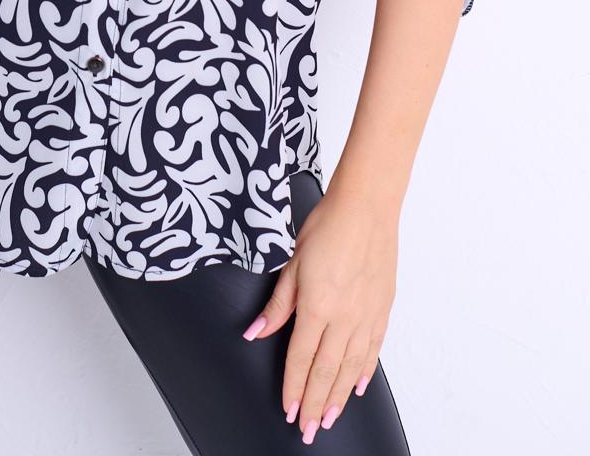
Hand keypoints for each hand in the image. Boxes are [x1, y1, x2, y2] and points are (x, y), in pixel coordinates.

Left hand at [240, 186, 398, 442]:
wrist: (367, 207)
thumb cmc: (327, 226)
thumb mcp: (292, 261)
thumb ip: (277, 304)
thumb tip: (255, 332)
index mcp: (317, 307)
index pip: (300, 358)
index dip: (292, 387)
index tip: (287, 410)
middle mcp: (344, 318)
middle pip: (326, 371)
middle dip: (314, 403)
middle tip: (307, 430)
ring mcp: (366, 315)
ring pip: (350, 367)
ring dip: (338, 396)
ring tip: (328, 418)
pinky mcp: (382, 308)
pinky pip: (372, 349)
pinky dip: (364, 372)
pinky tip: (357, 386)